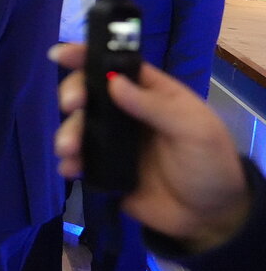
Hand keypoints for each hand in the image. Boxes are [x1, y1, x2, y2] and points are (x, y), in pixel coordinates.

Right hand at [52, 43, 250, 253]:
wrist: (210, 217)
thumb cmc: (210, 164)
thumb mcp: (195, 130)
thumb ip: (156, 106)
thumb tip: (114, 83)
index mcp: (150, 93)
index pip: (116, 65)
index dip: (87, 56)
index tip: (60, 54)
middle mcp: (126, 113)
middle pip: (89, 93)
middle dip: (73, 94)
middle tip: (70, 104)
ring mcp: (113, 142)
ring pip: (78, 126)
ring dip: (67, 132)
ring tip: (68, 149)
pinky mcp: (104, 170)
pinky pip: (79, 161)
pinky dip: (69, 163)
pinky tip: (70, 169)